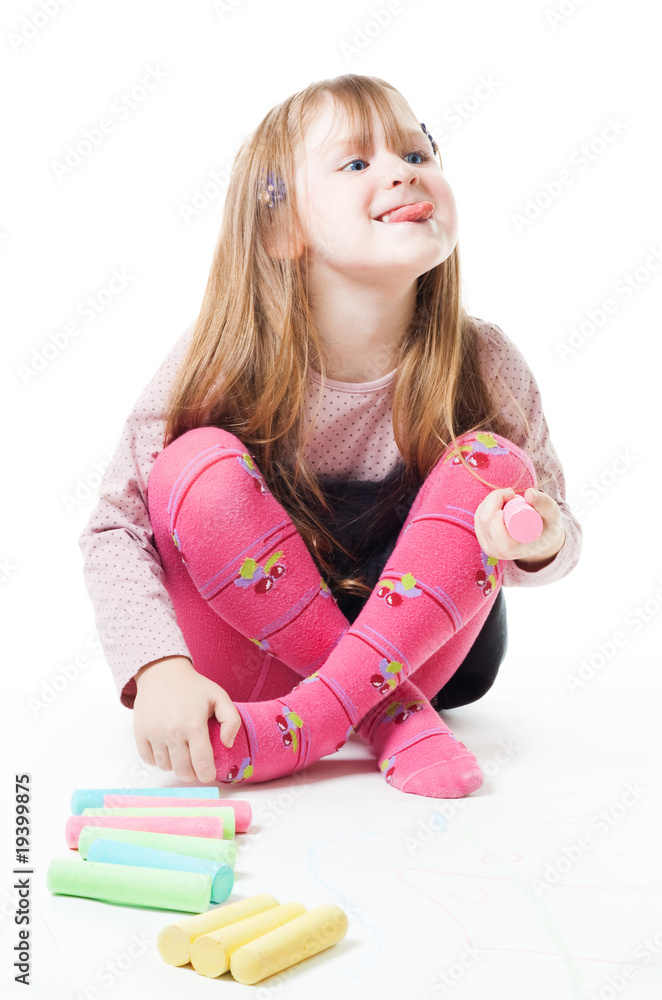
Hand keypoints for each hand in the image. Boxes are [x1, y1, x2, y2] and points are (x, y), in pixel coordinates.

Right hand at [132, 656, 241, 782]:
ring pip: (166, 767)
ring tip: (182, 754)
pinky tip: (166, 750)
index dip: (208, 774)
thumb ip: (231, 720)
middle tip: (197, 767)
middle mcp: (173, 733)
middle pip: (183, 771)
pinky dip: (158, 760)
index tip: (209, 773)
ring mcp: (154, 734)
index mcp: (194, 725)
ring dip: (175, 766)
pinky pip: (149, 760)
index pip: (202, 763)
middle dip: (193, 774)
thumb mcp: (219, 696)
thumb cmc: (193, 686)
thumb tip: (227, 744)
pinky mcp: (140, 733)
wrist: (162, 672)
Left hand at [474, 487, 565, 565]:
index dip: (498, 507)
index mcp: (512, 548)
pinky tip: (499, 504)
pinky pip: (477, 520)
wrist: (544, 540)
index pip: (494, 526)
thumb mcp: (552, 514)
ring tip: (508, 498)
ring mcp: (489, 548)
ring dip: (490, 502)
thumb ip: (544, 503)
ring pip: (479, 518)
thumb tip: (529, 493)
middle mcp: (498, 551)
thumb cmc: (549, 526)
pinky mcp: (484, 542)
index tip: (513, 496)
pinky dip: (486, 507)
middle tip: (511, 493)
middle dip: (494, 499)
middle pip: (484, 520)